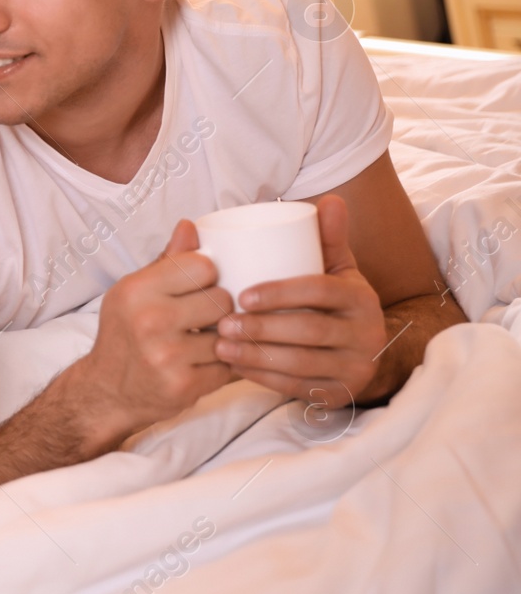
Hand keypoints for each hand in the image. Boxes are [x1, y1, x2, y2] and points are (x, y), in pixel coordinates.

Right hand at [67, 220, 235, 449]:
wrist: (105, 391)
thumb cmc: (124, 335)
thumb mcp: (135, 292)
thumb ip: (168, 261)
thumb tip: (191, 226)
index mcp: (136, 290)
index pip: (202, 265)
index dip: (207, 276)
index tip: (198, 288)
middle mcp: (149, 320)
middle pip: (222, 299)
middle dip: (217, 310)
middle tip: (201, 320)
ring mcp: (167, 355)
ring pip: (229, 334)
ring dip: (222, 340)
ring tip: (202, 343)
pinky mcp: (184, 385)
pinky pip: (228, 367)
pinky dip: (222, 367)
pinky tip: (203, 365)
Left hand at [214, 195, 385, 407]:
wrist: (373, 358)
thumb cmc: (339, 306)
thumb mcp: (340, 272)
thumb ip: (328, 240)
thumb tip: (329, 198)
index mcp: (360, 297)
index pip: (319, 290)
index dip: (281, 292)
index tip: (243, 295)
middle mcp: (364, 333)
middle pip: (308, 330)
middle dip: (261, 328)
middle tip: (222, 324)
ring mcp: (354, 367)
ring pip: (301, 363)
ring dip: (256, 355)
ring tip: (221, 346)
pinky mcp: (339, 394)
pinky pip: (297, 387)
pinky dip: (262, 377)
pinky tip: (235, 368)